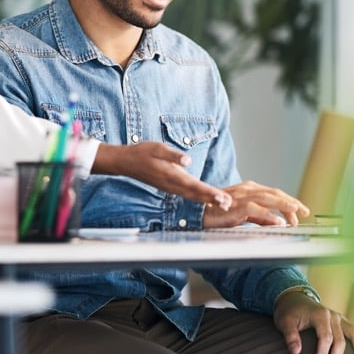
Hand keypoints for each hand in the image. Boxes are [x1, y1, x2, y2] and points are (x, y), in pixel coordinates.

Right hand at [93, 142, 232, 208]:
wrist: (126, 162)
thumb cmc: (142, 152)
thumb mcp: (156, 148)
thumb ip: (172, 154)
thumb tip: (187, 161)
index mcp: (171, 175)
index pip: (194, 185)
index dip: (209, 192)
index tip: (221, 198)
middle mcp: (172, 184)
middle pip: (196, 194)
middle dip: (212, 199)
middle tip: (228, 205)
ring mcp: (170, 187)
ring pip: (192, 196)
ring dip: (207, 200)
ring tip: (223, 204)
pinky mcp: (169, 187)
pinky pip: (187, 194)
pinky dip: (199, 198)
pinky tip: (207, 199)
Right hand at [202, 180, 309, 227]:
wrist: (197, 214)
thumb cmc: (218, 213)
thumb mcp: (243, 214)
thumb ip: (260, 217)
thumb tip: (278, 221)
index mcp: (249, 190)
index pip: (274, 193)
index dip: (289, 201)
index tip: (300, 211)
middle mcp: (247, 190)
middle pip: (275, 193)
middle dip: (291, 202)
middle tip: (304, 211)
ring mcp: (241, 197)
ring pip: (268, 198)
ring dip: (284, 205)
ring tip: (297, 212)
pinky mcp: (236, 206)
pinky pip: (256, 210)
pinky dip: (269, 216)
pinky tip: (279, 222)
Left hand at [273, 290, 353, 353]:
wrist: (294, 298)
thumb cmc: (289, 312)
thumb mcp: (284, 321)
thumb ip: (290, 335)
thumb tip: (296, 352)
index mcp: (320, 315)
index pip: (325, 337)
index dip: (323, 353)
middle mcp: (333, 316)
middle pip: (340, 339)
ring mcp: (340, 318)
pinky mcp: (343, 321)